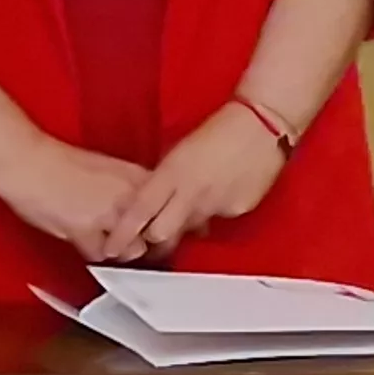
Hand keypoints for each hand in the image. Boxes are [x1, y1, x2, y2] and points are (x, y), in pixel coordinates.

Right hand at [0, 135, 154, 261]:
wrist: (30, 163)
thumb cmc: (62, 163)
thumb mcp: (110, 169)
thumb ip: (130, 188)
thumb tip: (143, 206)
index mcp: (139, 177)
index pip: (170, 207)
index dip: (164, 222)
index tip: (159, 230)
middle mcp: (130, 195)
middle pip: (157, 232)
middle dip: (148, 241)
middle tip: (136, 243)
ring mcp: (110, 213)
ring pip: (134, 249)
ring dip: (122, 250)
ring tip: (110, 243)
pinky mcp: (85, 229)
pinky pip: (100, 255)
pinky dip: (94, 252)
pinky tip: (87, 243)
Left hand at [101, 103, 290, 259]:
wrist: (262, 125)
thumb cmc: (219, 131)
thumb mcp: (178, 152)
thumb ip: (163, 181)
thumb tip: (152, 202)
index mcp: (172, 173)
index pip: (139, 212)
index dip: (122, 234)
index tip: (110, 250)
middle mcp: (191, 193)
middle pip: (160, 233)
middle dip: (154, 238)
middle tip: (152, 238)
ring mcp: (216, 203)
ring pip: (190, 228)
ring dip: (186, 222)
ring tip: (197, 200)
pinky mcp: (238, 209)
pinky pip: (218, 218)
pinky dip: (215, 210)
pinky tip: (224, 191)